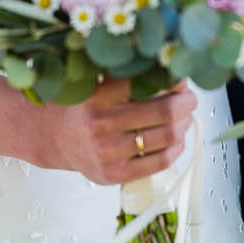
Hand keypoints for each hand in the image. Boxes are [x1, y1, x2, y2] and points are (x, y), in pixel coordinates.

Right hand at [32, 77, 194, 184]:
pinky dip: (177, 147)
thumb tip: (173, 68)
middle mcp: (100, 124)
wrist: (54, 137)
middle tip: (189, 98)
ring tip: (184, 117)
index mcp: (97, 96)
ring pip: (167, 136)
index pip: (148, 83)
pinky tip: (177, 139)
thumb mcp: (97, 82)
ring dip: (184, 123)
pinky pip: (160, 161)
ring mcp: (107, 153)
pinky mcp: (114, 174)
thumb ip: (129, 74)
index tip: (180, 79)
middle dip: (186, 102)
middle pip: (165, 111)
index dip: (172, 80)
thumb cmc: (84, 105)